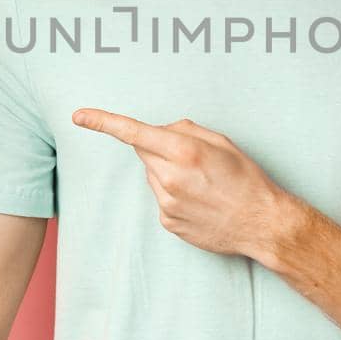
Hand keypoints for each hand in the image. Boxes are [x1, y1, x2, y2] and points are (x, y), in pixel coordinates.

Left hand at [71, 108, 305, 259]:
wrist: (261, 224)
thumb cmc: (247, 179)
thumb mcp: (223, 143)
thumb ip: (186, 130)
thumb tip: (161, 131)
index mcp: (184, 152)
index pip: (133, 132)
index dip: (103, 122)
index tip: (79, 116)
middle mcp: (170, 178)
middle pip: (145, 151)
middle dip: (160, 147)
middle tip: (193, 157)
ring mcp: (167, 203)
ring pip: (153, 175)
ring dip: (168, 172)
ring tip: (202, 183)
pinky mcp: (168, 222)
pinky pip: (161, 197)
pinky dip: (174, 193)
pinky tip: (200, 200)